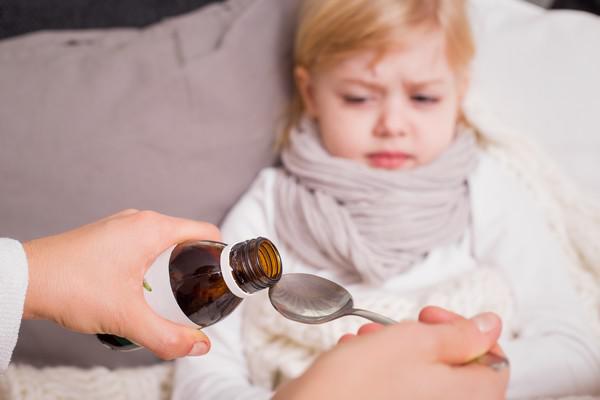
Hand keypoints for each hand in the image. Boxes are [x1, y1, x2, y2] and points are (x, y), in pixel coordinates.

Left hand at [22, 209, 219, 359]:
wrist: (24, 280)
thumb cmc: (72, 287)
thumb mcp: (127, 317)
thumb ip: (167, 336)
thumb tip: (199, 346)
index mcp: (153, 228)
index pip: (206, 231)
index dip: (220, 256)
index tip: (221, 281)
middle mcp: (140, 220)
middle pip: (187, 238)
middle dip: (196, 267)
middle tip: (197, 296)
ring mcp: (122, 225)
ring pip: (163, 242)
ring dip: (172, 267)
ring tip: (170, 297)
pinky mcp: (108, 235)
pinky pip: (143, 245)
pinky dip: (151, 264)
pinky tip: (141, 289)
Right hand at [275, 308, 508, 399]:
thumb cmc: (360, 383)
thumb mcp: (415, 340)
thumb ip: (459, 333)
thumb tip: (490, 325)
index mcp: (470, 396)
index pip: (494, 359)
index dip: (465, 330)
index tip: (433, 317)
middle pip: (456, 366)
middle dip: (424, 337)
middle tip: (400, 326)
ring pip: (426, 375)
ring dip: (400, 348)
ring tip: (370, 336)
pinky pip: (403, 389)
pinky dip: (386, 369)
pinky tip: (359, 355)